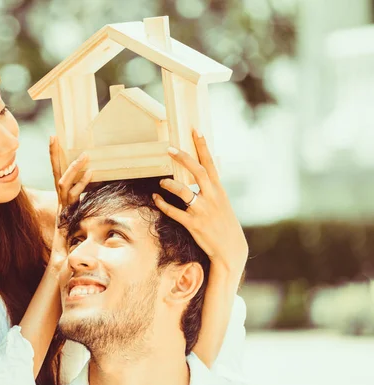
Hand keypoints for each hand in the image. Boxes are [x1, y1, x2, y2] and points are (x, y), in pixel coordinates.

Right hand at [47, 136, 92, 270]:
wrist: (60, 268)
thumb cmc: (70, 253)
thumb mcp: (81, 230)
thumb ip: (86, 219)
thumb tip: (100, 212)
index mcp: (64, 203)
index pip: (60, 178)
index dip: (57, 160)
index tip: (56, 143)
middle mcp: (61, 204)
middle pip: (56, 174)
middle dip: (55, 155)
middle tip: (55, 137)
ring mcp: (62, 209)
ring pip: (64, 183)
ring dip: (74, 167)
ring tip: (86, 155)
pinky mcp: (65, 216)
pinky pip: (71, 196)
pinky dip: (81, 183)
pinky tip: (91, 173)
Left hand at [153, 130, 247, 277]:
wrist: (231, 251)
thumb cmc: (225, 225)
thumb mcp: (223, 204)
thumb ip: (214, 188)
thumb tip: (210, 170)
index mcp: (219, 191)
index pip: (210, 164)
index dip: (203, 147)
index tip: (196, 130)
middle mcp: (212, 198)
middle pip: (197, 172)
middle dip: (183, 158)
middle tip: (170, 148)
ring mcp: (203, 211)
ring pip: (183, 191)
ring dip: (169, 184)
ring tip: (161, 182)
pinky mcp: (193, 224)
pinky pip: (174, 211)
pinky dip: (162, 204)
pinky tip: (156, 198)